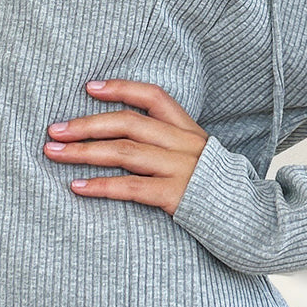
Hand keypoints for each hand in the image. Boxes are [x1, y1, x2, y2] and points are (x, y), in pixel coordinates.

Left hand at [43, 79, 207, 214]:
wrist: (253, 220)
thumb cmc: (217, 188)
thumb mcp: (200, 155)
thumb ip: (171, 142)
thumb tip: (128, 135)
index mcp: (189, 129)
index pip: (153, 97)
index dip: (121, 89)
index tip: (89, 87)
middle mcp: (184, 144)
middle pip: (129, 123)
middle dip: (86, 124)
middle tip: (54, 130)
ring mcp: (181, 169)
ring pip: (124, 152)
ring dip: (83, 152)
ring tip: (53, 153)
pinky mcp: (176, 196)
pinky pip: (131, 188)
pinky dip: (100, 185)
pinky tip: (76, 186)